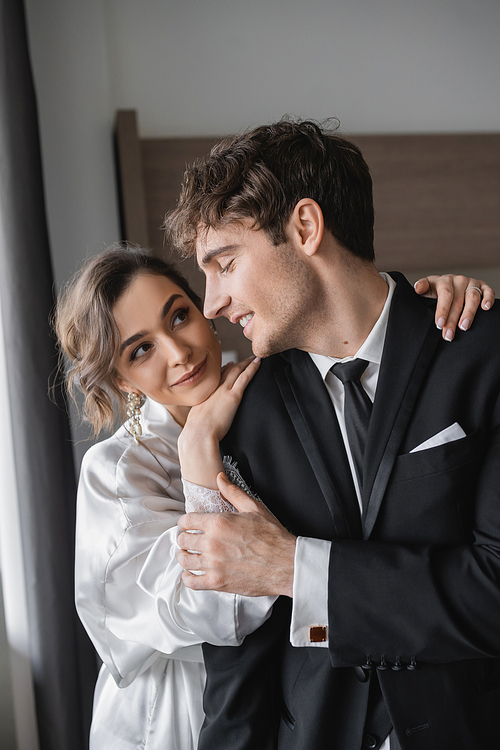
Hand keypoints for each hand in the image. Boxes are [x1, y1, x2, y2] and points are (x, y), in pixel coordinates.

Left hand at [177, 472, 295, 596]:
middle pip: (183, 540)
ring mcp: (214, 564)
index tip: (187, 525)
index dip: (185, 522)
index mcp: (219, 523)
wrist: (285, 564)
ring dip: (184, 557)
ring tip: (188, 556)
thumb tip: (220, 479)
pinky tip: (192, 574)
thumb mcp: (254, 508)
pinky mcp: (217, 582)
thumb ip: (233, 492)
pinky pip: (192, 582)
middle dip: (184, 539)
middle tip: (189, 540)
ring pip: (184, 560)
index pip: (186, 521)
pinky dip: (188, 578)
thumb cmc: (273, 537)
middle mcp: (212, 543)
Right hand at [182, 356, 260, 443]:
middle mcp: (214, 389)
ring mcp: (224, 390)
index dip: (224, 369)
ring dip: (246, 362)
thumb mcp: (196, 420)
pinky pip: (245, 377)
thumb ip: (201, 416)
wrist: (198, 434)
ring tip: (254, 358)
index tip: (229, 365)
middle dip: (237, 364)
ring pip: (237, 371)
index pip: (217, 377)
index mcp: (206, 394)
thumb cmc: (197, 433)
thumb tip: (201, 421)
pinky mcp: (233, 396)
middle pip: (227, 371)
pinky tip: (258, 362)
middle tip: (245, 359)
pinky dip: (252, 368)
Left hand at [414, 274, 494, 341]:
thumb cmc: (436, 291)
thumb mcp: (427, 289)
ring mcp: (471, 283)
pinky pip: (488, 291)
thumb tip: (418, 288)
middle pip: (457, 301)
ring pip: (473, 298)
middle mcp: (459, 280)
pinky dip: (488, 299)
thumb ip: (422, 288)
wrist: (448, 285)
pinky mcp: (482, 286)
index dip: (443, 310)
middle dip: (452, 319)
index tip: (440, 324)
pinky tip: (486, 308)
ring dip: (469, 313)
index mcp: (444, 281)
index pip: (445, 295)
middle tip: (448, 334)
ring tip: (464, 327)